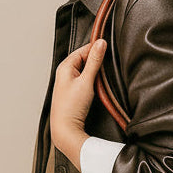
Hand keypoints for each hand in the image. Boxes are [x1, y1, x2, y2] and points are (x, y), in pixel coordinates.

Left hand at [50, 39, 106, 170]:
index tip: (108, 48)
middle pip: (84, 59)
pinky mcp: (72, 92)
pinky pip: (84, 79)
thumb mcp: (86, 80)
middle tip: (107, 64)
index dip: (96, 48)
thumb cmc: (71, 107)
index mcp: (64, 66)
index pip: (83, 49)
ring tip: (102, 76)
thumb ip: (95, 61)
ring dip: (95, 71)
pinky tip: (97, 85)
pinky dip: (92, 79)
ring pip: (85, 69)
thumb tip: (100, 43)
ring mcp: (68, 82)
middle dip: (96, 60)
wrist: (66, 129)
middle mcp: (64, 73)